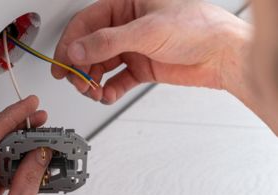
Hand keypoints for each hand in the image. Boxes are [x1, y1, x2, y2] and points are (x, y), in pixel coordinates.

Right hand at [52, 0, 249, 103]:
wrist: (223, 55)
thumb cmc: (197, 28)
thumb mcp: (146, 31)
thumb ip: (107, 42)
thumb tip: (76, 50)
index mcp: (125, 5)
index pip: (86, 24)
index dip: (70, 44)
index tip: (61, 64)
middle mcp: (126, 26)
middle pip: (90, 47)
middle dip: (80, 67)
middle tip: (77, 82)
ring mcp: (132, 47)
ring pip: (101, 65)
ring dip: (93, 81)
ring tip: (93, 91)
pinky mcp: (140, 66)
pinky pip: (116, 80)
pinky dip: (110, 90)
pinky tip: (108, 95)